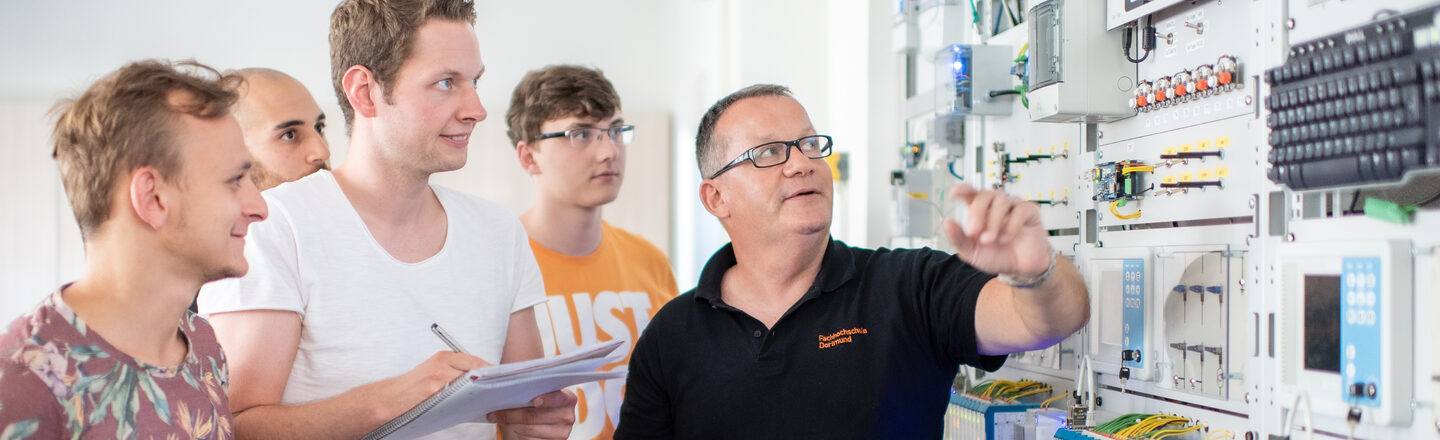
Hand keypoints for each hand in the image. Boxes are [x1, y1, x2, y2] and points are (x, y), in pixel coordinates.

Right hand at [376, 351, 491, 423]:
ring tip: (492, 395)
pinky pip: (459, 392)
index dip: (490, 369)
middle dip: (489, 377)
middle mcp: (442, 363)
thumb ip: (454, 372)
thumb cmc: (413, 389)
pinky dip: (469, 397)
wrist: (389, 400)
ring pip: (469, 379)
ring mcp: (439, 376)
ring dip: (482, 387)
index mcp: (443, 356)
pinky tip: (477, 403)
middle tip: (502, 388)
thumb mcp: (434, 372)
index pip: (475, 360)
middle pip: (476, 367)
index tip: (501, 377)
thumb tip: (479, 379)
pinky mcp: (434, 389)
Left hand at [488, 389, 578, 438]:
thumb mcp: (533, 395)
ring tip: (498, 417)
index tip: (534, 400)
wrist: (533, 426)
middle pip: (535, 415)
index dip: (546, 399)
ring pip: (528, 429)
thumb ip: (528, 387)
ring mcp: (561, 433)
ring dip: (510, 424)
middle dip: (512, 413)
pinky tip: (509, 429)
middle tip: (496, 411)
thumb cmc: (533, 407)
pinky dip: (515, 435)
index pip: (558, 398)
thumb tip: (509, 383)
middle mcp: (567, 416)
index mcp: (567, 399)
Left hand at [942, 184, 1050, 278]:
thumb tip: (946, 222)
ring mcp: (1013, 206)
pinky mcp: (1030, 212)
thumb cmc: (996, 256)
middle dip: (977, 212)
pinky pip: (1021, 209)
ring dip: (994, 221)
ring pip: (1002, 200)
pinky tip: (1007, 238)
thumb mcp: (972, 252)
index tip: (954, 194)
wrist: (1019, 269)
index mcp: (980, 211)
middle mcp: (996, 205)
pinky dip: (1012, 224)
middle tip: (974, 232)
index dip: (963, 189)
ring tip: (992, 240)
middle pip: (985, 195)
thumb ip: (958, 238)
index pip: (971, 192)